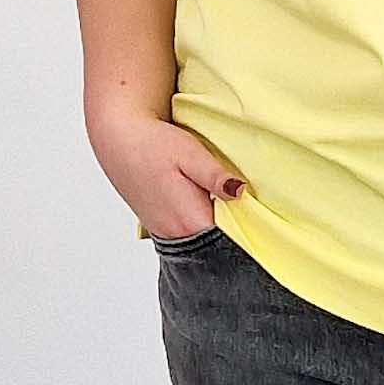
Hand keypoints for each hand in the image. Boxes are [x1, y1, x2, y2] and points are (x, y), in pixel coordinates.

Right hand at [87, 109, 247, 240]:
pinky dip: (202, 226)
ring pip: (202, 241)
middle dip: (236, 234)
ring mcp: (166, 232)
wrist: (118, 138)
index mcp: (189, 220)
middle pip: (216, 246)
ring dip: (218, 230)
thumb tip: (242, 192)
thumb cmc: (153, 143)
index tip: (265, 221)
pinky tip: (209, 209)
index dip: (248, 233)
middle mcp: (176, 233)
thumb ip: (215, 177)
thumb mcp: (190, 153)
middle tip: (256, 214)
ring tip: (235, 211)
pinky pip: (188, 235)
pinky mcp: (160, 226)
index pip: (229, 241)